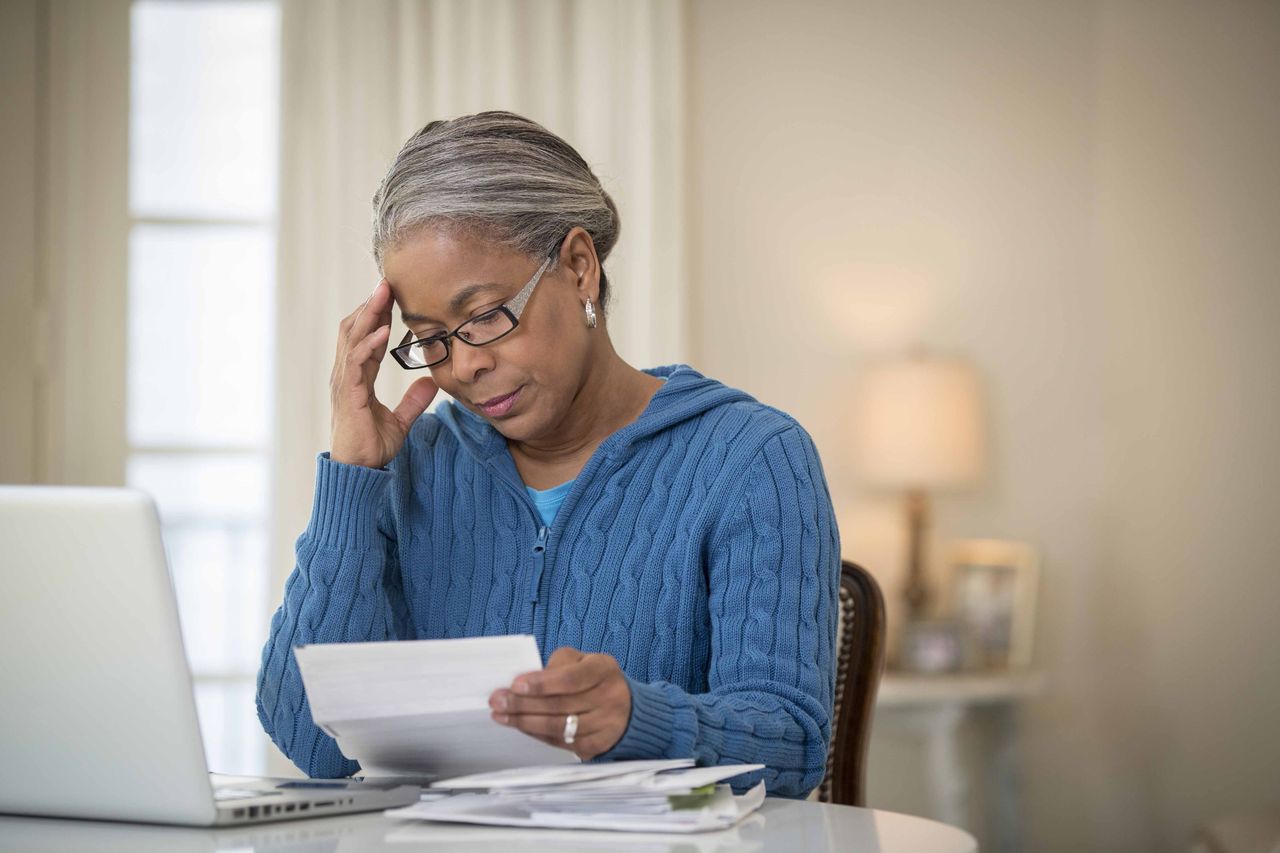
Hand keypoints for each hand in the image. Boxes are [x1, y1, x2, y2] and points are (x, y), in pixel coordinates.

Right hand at [329, 280, 437, 467]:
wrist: (359, 471)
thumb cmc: (371, 446)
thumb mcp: (400, 420)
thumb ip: (413, 401)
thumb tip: (431, 383)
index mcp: (358, 377)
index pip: (366, 337)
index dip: (377, 315)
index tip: (392, 294)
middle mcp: (347, 374)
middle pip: (355, 328)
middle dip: (370, 304)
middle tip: (387, 281)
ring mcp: (345, 382)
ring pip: (352, 337)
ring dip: (368, 313)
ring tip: (383, 292)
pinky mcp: (348, 394)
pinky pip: (356, 361)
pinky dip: (369, 343)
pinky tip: (383, 329)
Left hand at [488, 647, 631, 759]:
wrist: (627, 707)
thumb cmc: (595, 679)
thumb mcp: (582, 660)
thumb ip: (557, 665)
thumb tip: (525, 682)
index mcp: (604, 669)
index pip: (570, 679)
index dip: (541, 683)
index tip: (515, 684)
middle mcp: (609, 697)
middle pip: (560, 705)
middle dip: (523, 704)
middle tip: (498, 701)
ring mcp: (606, 724)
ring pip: (558, 727)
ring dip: (525, 722)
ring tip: (502, 716)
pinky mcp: (598, 745)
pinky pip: (562, 743)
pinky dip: (538, 735)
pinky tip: (522, 727)